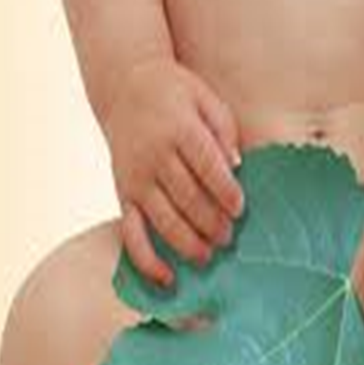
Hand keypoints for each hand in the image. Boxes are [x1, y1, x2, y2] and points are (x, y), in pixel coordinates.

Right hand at [102, 57, 244, 285]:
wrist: (124, 85)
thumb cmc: (176, 93)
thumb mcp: (207, 99)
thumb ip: (223, 131)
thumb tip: (236, 166)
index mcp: (180, 129)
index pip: (206, 165)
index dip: (225, 191)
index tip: (240, 208)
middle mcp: (154, 155)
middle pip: (186, 197)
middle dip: (210, 223)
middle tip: (229, 239)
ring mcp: (136, 177)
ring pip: (162, 219)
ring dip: (186, 243)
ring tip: (208, 257)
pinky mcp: (123, 193)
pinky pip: (131, 232)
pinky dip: (145, 259)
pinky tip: (166, 278)